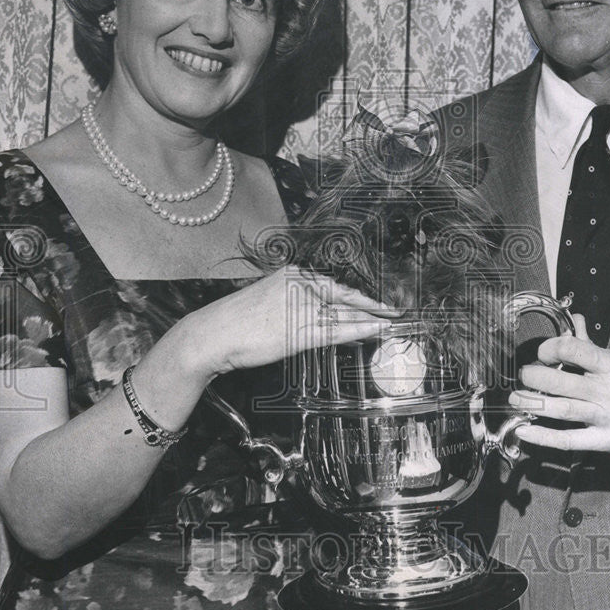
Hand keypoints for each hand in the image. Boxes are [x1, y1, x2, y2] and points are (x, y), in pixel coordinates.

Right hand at [184, 267, 402, 377]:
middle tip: (397, 312)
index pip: (335, 286)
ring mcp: (302, 306)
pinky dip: (360, 329)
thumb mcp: (272, 303)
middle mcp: (300, 285)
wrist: (213, 334)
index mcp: (293, 275)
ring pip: (345, 314)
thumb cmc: (237, 322)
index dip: (361, 297)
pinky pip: (338, 329)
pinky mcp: (300, 328)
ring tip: (391, 325)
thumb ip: (299, 306)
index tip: (379, 302)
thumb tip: (326, 316)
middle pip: (346, 297)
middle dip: (373, 306)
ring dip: (372, 320)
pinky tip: (375, 331)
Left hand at [508, 314, 609, 459]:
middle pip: (563, 384)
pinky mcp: (605, 441)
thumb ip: (593, 345)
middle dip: (536, 377)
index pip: (576, 350)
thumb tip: (574, 321)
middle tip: (523, 375)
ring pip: (563, 411)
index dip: (552, 348)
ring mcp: (607, 419)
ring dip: (533, 404)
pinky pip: (569, 441)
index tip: (542, 352)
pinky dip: (544, 437)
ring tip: (516, 398)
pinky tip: (525, 430)